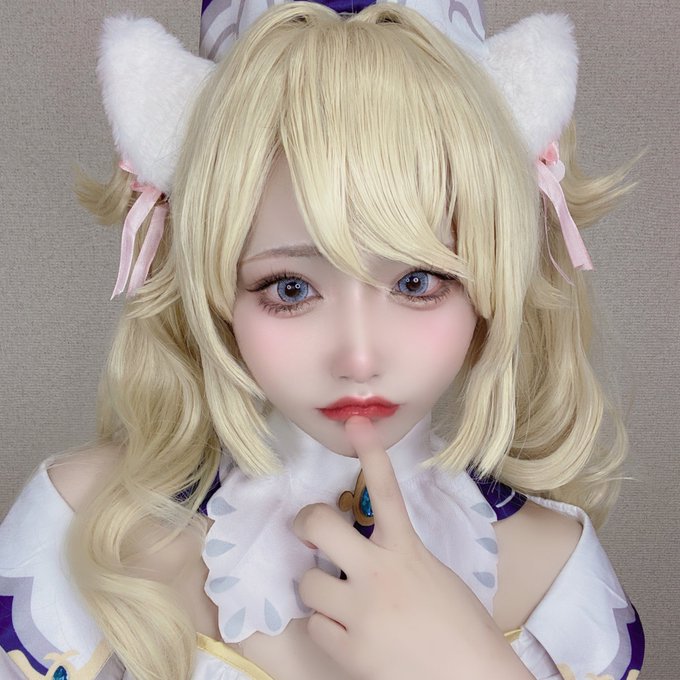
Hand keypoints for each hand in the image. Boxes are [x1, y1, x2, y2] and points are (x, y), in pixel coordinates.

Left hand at [293, 417, 533, 679]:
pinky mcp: (350, 650)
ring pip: (308, 582)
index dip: (370, 453)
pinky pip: (316, 626)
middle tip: (307, 528)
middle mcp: (380, 573)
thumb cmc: (461, 627)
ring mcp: (362, 611)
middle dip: (306, 521)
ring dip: (319, 589)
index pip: (386, 491)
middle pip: (321, 526)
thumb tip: (367, 551)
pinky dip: (328, 629)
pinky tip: (349, 635)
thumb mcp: (433, 575)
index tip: (356, 424)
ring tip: (340, 601)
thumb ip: (399, 556)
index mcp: (408, 551)